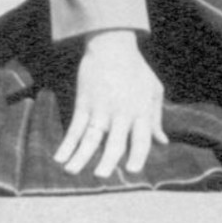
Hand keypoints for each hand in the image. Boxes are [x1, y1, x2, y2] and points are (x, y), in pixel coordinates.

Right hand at [55, 29, 166, 179]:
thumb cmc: (137, 70)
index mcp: (141, 111)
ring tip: (71, 171)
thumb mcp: (153, 90)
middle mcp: (122, 113)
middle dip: (107, 160)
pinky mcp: (84, 103)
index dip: (138, 155)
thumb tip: (162, 142)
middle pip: (115, 141)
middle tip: (101, 176)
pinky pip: (75, 127)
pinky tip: (59, 157)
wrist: (113, 46)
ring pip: (91, 136)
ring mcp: (101, 108)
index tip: (132, 171)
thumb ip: (156, 118)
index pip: (141, 138)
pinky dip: (66, 143)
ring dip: (81, 155)